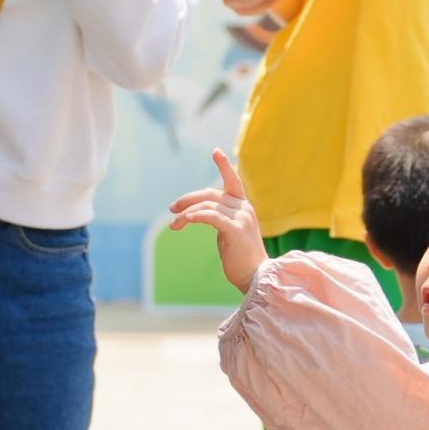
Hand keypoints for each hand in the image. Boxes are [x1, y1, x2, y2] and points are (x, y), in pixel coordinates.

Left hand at [161, 148, 269, 292]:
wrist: (257, 277)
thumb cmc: (241, 259)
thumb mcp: (230, 233)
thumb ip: (220, 219)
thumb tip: (199, 214)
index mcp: (244, 208)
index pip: (233, 181)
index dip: (225, 166)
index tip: (215, 151)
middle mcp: (244, 208)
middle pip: (210, 194)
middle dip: (188, 199)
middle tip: (171, 209)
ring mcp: (241, 218)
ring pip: (207, 205)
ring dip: (186, 214)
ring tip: (174, 225)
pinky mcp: (235, 229)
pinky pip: (210, 216)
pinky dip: (194, 216)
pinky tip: (183, 221)